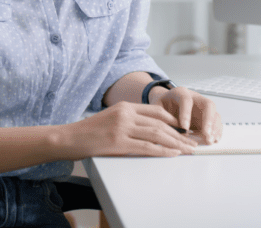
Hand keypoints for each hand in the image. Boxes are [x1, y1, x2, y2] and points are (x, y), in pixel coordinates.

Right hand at [58, 101, 198, 158]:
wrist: (68, 138)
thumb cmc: (88, 132)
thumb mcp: (111, 119)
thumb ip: (129, 120)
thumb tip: (152, 130)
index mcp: (125, 106)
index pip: (156, 111)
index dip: (174, 121)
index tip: (184, 130)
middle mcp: (125, 114)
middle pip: (160, 123)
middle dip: (179, 134)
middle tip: (192, 142)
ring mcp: (122, 128)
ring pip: (157, 134)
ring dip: (175, 143)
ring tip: (187, 150)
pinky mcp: (118, 142)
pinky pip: (146, 147)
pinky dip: (162, 151)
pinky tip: (172, 154)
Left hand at [151, 86, 220, 144]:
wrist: (166, 104)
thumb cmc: (162, 106)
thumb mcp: (157, 108)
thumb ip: (161, 117)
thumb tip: (166, 132)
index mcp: (180, 93)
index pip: (186, 100)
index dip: (186, 114)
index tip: (184, 128)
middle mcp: (195, 98)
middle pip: (208, 105)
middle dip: (208, 120)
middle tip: (206, 134)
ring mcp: (203, 108)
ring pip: (215, 114)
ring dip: (214, 128)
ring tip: (210, 140)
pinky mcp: (207, 118)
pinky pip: (216, 123)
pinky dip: (216, 132)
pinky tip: (213, 140)